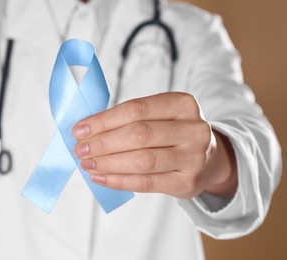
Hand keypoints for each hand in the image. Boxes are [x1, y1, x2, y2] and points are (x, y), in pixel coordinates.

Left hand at [72, 92, 236, 198]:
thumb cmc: (172, 133)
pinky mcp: (187, 182)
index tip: (80, 129)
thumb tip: (87, 131)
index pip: (137, 109)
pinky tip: (101, 177)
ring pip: (143, 160)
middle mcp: (193, 129)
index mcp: (183, 104)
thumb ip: (129, 120)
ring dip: (108, 163)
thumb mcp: (160, 116)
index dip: (104, 120)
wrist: (207, 158)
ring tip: (86, 163)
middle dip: (103, 142)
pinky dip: (119, 180)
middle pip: (139, 134)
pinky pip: (146, 183)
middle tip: (80, 148)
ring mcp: (193, 158)